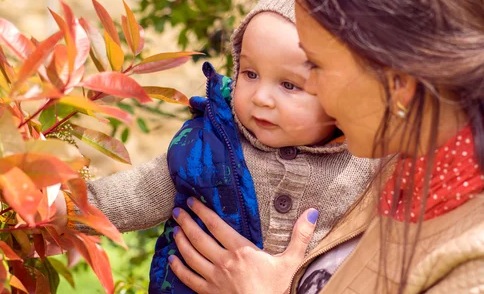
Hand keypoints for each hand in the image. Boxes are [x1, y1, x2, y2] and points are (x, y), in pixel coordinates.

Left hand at [169, 197, 318, 293]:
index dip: (202, 211)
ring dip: (180, 241)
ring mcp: (214, 279)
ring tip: (174, 229)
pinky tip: (171, 260)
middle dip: (186, 222)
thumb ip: (300, 236)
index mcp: (241, 250)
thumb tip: (312, 212)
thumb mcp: (291, 262)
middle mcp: (224, 262)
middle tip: (177, 210)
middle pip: (198, 238)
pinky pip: (188, 278)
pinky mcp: (209, 293)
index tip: (192, 200)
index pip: (216, 225)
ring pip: (190, 255)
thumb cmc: (277, 290)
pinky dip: (178, 268)